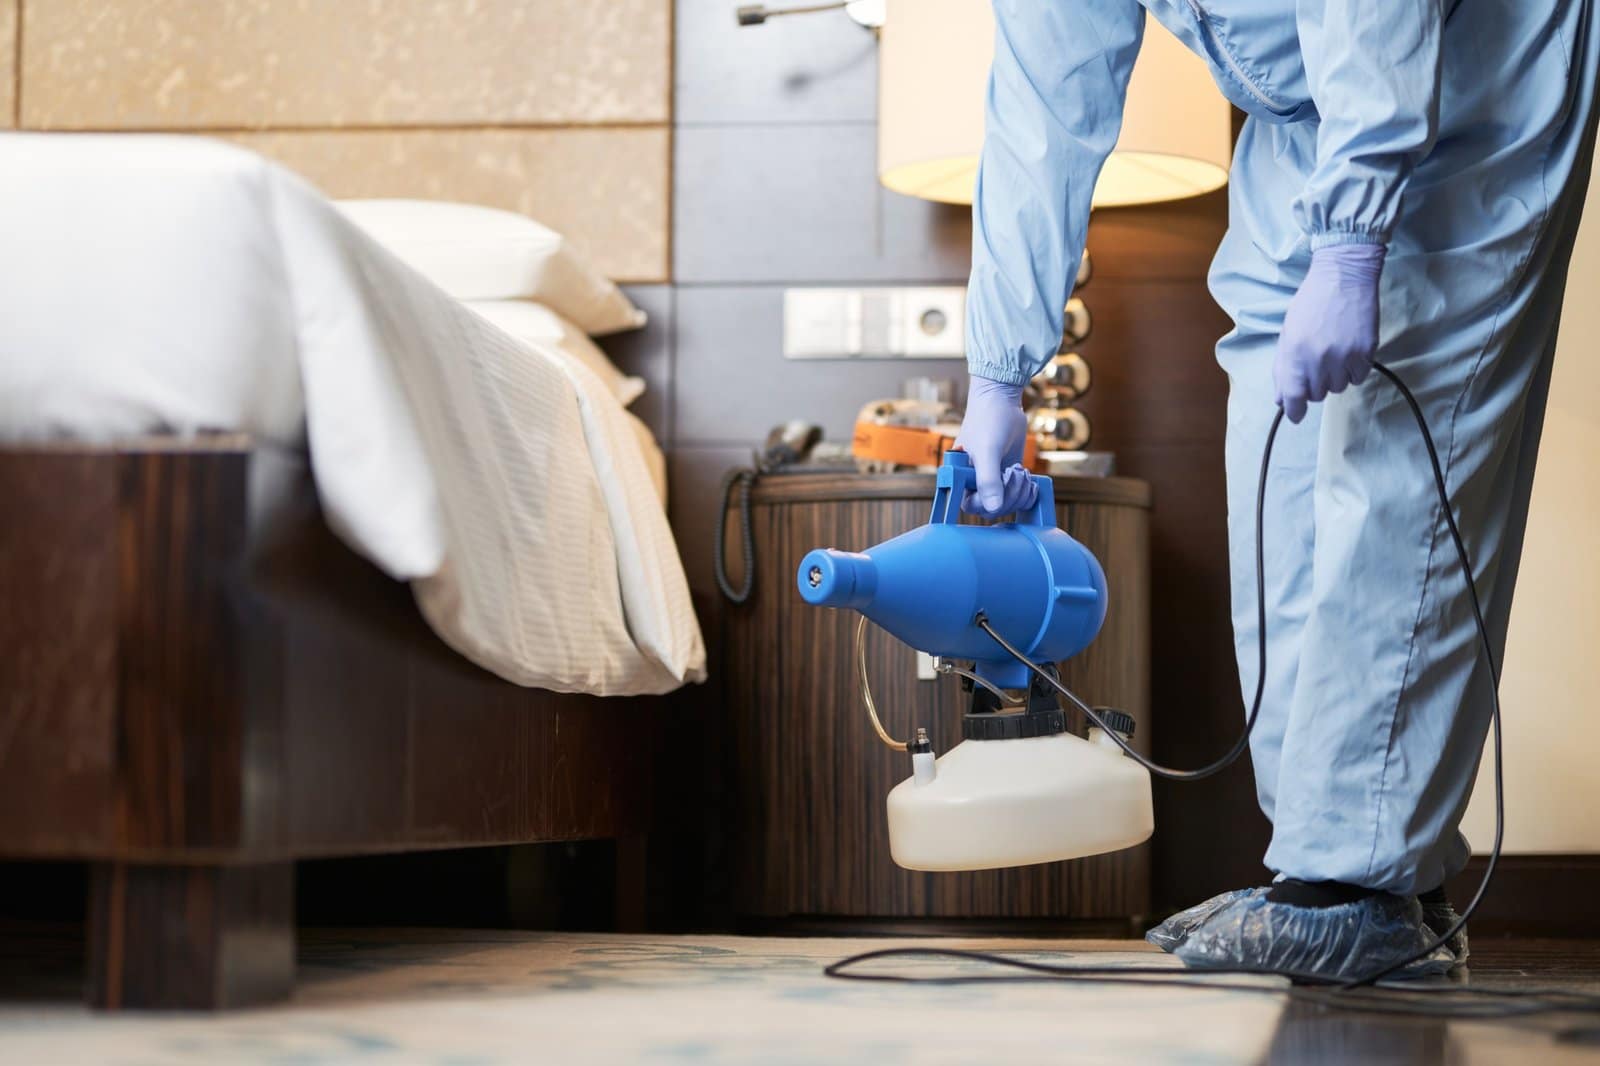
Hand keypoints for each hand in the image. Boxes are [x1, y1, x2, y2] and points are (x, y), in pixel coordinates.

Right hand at [954, 376, 1037, 516]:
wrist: (1001, 400)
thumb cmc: (988, 421)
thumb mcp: (988, 451)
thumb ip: (987, 480)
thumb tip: (993, 508)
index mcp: (960, 477)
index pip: (972, 506)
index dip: (989, 502)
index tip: (1003, 480)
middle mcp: (974, 480)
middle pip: (992, 508)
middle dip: (1009, 495)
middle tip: (1016, 472)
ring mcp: (992, 479)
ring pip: (1006, 503)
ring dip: (1019, 492)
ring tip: (1021, 471)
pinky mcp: (1007, 475)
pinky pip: (1017, 496)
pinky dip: (1027, 492)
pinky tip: (1030, 480)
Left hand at [1275, 243, 1384, 423]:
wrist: (1343, 277)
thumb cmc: (1311, 304)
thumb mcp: (1287, 333)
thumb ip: (1283, 368)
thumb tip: (1281, 399)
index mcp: (1294, 353)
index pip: (1293, 396)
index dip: (1293, 411)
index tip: (1295, 416)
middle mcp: (1319, 359)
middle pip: (1316, 394)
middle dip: (1314, 385)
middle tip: (1316, 364)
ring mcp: (1344, 356)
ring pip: (1338, 388)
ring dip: (1334, 377)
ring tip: (1333, 353)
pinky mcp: (1366, 352)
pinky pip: (1358, 377)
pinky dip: (1353, 370)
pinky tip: (1349, 351)